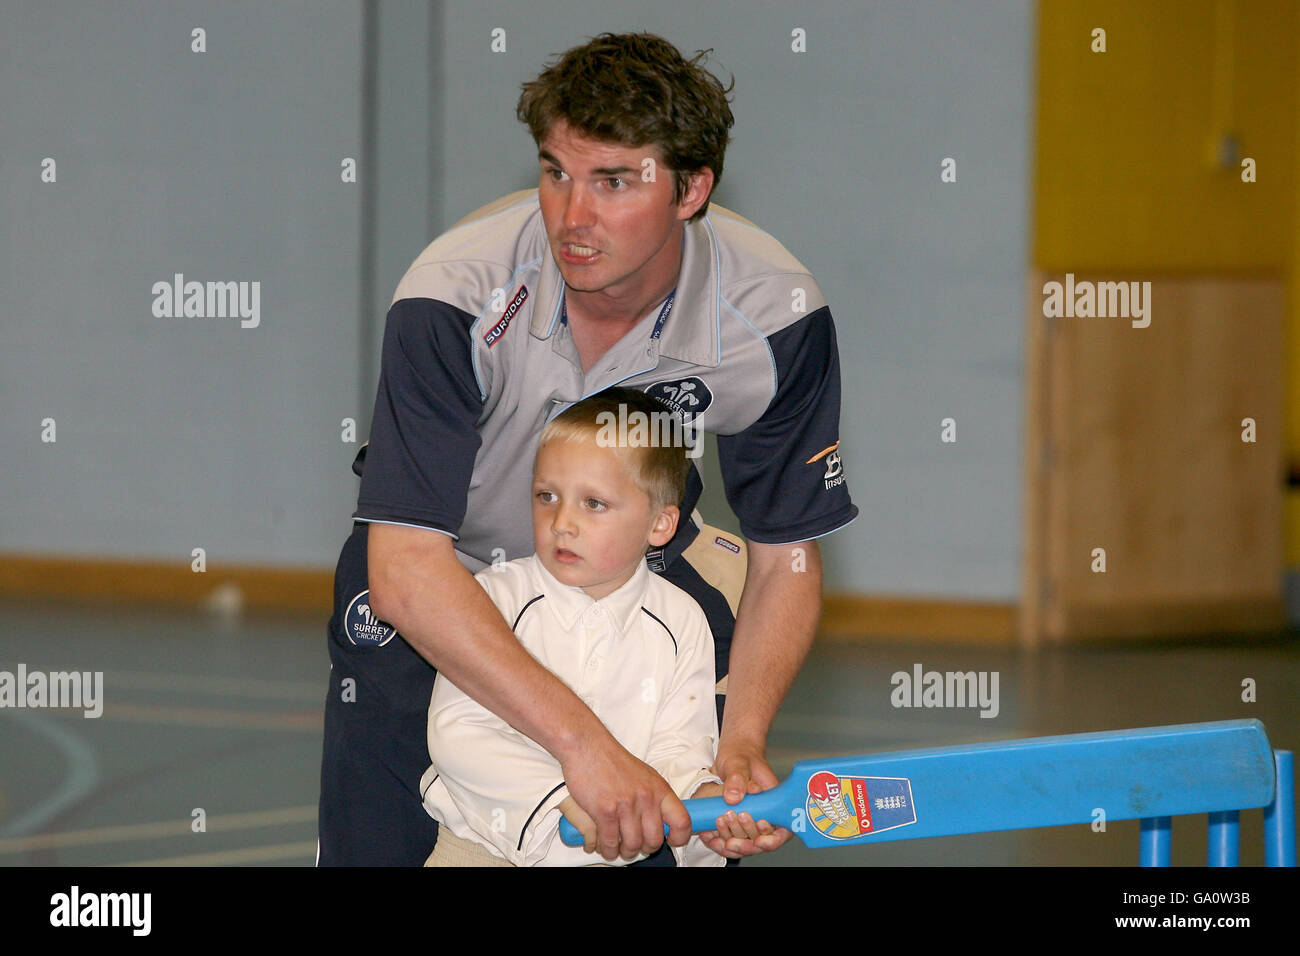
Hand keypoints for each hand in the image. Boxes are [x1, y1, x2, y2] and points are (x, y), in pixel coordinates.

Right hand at [560, 735, 690, 861]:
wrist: (587, 746)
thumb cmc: (612, 760)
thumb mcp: (644, 775)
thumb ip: (654, 797)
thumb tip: (661, 820)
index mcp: (659, 789)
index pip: (682, 821)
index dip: (679, 837)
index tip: (671, 841)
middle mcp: (646, 798)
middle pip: (654, 840)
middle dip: (645, 848)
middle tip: (636, 846)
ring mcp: (626, 805)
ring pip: (632, 845)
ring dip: (624, 851)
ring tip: (618, 848)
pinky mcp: (604, 811)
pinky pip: (610, 842)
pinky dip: (608, 849)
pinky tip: (605, 846)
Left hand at [699, 744, 793, 857]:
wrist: (730, 755)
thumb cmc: (742, 755)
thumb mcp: (739, 762)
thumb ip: (738, 778)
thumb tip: (734, 797)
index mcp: (776, 804)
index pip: (782, 831)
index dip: (771, 840)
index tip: (758, 840)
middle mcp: (764, 816)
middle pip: (760, 842)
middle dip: (746, 843)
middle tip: (731, 832)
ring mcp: (749, 821)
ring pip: (744, 843)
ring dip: (731, 840)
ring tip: (719, 822)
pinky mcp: (734, 823)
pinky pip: (729, 839)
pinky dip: (719, 841)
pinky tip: (708, 836)